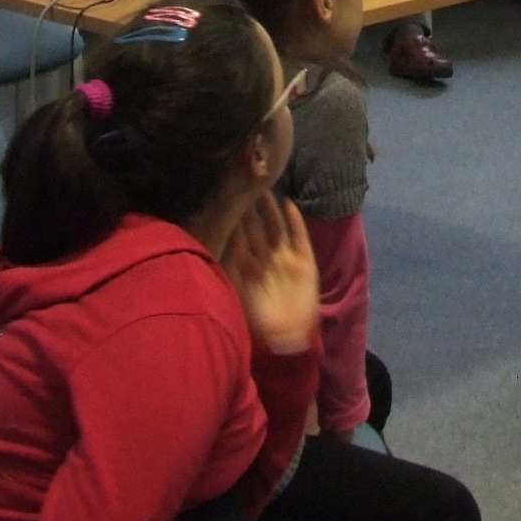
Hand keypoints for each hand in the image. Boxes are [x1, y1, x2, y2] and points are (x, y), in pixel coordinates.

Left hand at [221, 194, 318, 354]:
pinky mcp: (304, 260)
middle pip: (256, 227)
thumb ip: (229, 268)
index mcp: (247, 266)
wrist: (288, 337)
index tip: (224, 197)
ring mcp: (285, 258)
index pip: (238, 236)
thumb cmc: (258, 320)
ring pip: (275, 226)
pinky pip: (299, 236)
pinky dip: (294, 220)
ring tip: (263, 187)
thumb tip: (215, 242)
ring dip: (269, 208)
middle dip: (249, 207)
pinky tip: (288, 203)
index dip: (232, 218)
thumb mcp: (237, 292)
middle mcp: (265, 257)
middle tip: (243, 182)